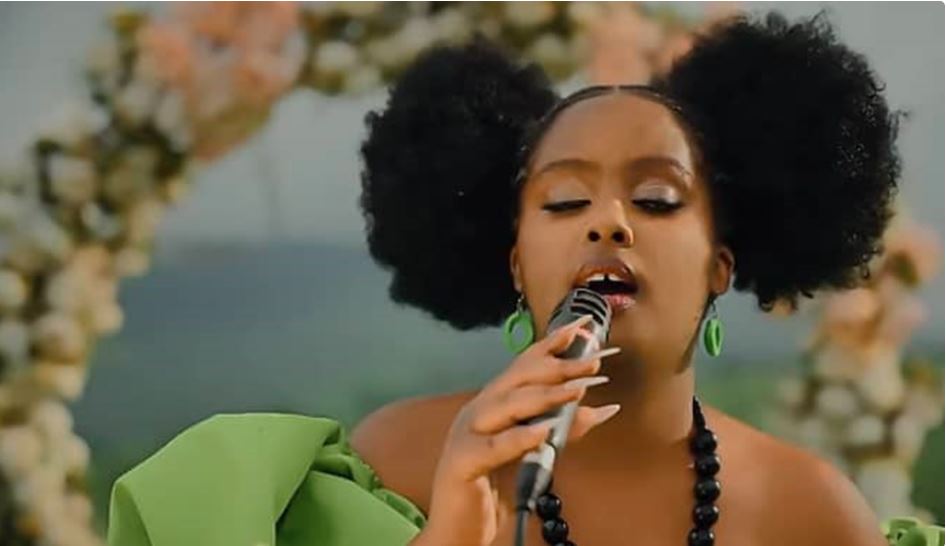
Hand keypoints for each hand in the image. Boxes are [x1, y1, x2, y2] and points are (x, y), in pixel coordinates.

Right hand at [416, 314, 621, 545]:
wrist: (456, 528)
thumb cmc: (493, 488)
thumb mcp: (535, 454)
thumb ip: (564, 431)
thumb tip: (604, 408)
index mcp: (493, 403)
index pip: (524, 365)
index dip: (553, 344)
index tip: (583, 328)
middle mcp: (478, 410)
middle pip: (517, 378)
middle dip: (557, 365)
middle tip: (592, 359)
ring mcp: (467, 433)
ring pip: (507, 404)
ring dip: (545, 396)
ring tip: (577, 390)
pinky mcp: (462, 461)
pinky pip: (493, 446)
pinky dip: (519, 437)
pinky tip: (543, 431)